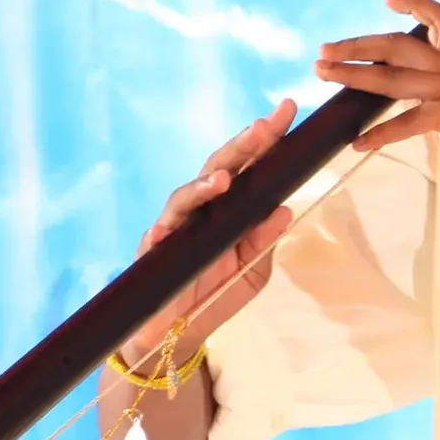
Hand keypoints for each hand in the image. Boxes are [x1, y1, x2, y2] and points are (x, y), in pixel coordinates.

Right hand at [118, 101, 297, 366]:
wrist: (180, 329)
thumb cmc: (217, 293)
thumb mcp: (253, 269)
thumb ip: (265, 240)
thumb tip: (286, 208)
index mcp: (229, 206)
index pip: (249, 165)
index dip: (266, 139)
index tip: (286, 110)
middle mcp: (201, 208)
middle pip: (219, 168)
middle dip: (241, 146)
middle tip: (264, 127)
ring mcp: (175, 227)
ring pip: (185, 196)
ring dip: (204, 186)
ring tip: (224, 181)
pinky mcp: (153, 253)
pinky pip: (156, 238)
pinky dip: (160, 233)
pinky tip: (163, 231)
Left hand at [315, 0, 439, 201]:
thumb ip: (435, 95)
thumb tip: (403, 93)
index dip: (416, 4)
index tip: (387, 0)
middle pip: (398, 44)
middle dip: (357, 45)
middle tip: (323, 49)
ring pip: (392, 78)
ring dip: (353, 76)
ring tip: (323, 75)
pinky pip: (406, 122)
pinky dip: (379, 134)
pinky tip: (358, 144)